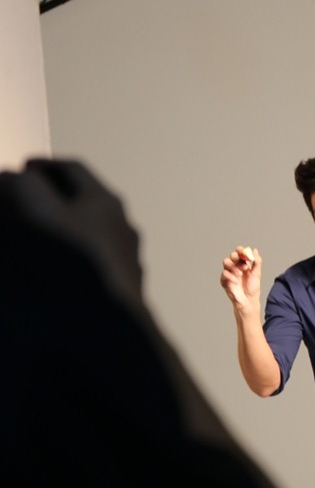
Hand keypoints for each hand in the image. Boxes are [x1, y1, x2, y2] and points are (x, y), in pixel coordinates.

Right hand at [0, 159, 141, 303]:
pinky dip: (80, 258)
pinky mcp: (128, 290)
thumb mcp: (39, 211)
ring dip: (70, 229)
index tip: (22, 168)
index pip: (73, 169)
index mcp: (106, 201)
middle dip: (57, 197)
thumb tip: (9, 177)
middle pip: (88, 202)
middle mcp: (124, 226)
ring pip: (96, 235)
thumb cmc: (73, 260)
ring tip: (45, 237)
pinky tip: (67, 272)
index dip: (43, 165)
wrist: (107, 322)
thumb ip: (22, 187)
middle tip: (30, 200)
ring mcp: (129, 259)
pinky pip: (100, 264)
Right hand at [220, 245, 262, 310]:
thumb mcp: (256, 274)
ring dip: (233, 266)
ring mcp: (229, 272)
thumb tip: (255, 250)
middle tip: (244, 265)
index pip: (240, 252)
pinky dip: (230, 276)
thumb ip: (257, 262)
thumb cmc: (252, 288)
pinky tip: (236, 281)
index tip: (244, 253)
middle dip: (237, 257)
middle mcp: (235, 266)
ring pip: (226, 262)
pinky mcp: (224, 279)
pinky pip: (224, 273)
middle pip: (232, 255)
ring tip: (240, 274)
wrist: (248, 300)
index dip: (241, 250)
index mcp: (243, 263)